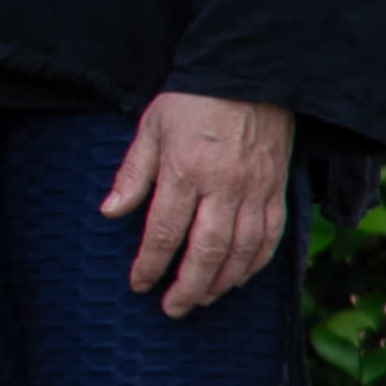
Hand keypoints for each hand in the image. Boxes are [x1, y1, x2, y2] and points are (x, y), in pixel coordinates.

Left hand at [100, 91, 294, 317]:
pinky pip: (270, 238)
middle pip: (206, 251)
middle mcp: (223, 188)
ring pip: (241, 252)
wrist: (251, 77)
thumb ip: (132, 174)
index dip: (149, 264)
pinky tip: (239, 278)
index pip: (163, 232)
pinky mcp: (277, 190)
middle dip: (187, 286)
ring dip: (221, 282)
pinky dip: (256, 264)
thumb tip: (109, 213)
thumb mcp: (150, 128)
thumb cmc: (192, 101)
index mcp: (184, 171)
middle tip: (171, 308)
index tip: (138, 284)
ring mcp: (255, 192)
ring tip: (202, 299)